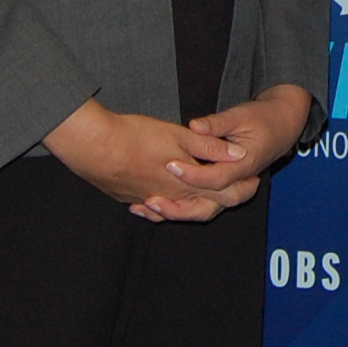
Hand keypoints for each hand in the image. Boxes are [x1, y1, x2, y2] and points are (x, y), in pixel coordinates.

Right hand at [43, 97, 245, 220]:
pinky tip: (158, 199)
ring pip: (175, 210)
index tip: (254, 183)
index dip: (241, 189)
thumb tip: (238, 155)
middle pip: (202, 207)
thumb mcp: (179, 137)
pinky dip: (161, 206)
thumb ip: (209, 147)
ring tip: (201, 195)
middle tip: (239, 190)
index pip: (222, 194)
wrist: (93, 147)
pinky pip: (151, 207)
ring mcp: (146, 200)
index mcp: (186, 185)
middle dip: (222, 199)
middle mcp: (169, 198)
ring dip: (192, 205)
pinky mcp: (127, 197)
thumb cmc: (136, 138)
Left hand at [160, 84, 314, 218]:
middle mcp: (238, 182)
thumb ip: (216, 124)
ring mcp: (231, 188)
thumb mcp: (240, 115)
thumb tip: (194, 127)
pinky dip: (180, 207)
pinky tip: (156, 204)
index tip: (170, 164)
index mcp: (245, 165)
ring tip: (150, 206)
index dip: (192, 174)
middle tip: (153, 199)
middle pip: (210, 205)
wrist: (281, 127)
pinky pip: (202, 203)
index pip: (216, 178)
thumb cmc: (261, 119)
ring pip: (205, 210)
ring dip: (178, 211)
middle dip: (180, 206)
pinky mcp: (223, 188)